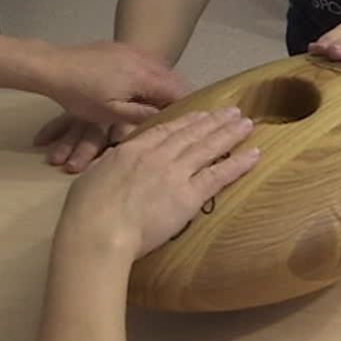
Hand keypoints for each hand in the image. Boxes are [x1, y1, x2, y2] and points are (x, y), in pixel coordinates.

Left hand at [32, 42, 188, 169]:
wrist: (54, 66)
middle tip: (180, 117)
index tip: (192, 121)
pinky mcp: (120, 48)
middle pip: (172, 78)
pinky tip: (143, 88)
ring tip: (163, 106)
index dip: (188, 106)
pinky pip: (146, 62)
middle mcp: (144, 58)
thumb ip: (141, 114)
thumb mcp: (110, 112)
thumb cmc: (81, 94)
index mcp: (144, 75)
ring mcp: (132, 50)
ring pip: (159, 69)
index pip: (179, 90)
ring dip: (164, 86)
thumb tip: (168, 117)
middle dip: (177, 96)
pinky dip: (151, 76)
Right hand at [59, 108, 258, 259]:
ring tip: (247, 123)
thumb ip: (107, 166)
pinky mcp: (189, 195)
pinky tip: (254, 154)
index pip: (164, 131)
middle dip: (213, 121)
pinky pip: (218, 176)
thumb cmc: (86, 209)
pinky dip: (238, 163)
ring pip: (208, 148)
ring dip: (229, 134)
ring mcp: (175, 173)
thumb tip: (110, 163)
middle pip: (191, 134)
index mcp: (132, 150)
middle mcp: (158, 155)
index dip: (186, 121)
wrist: (100, 229)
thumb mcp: (92, 176)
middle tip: (232, 111)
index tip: (200, 115)